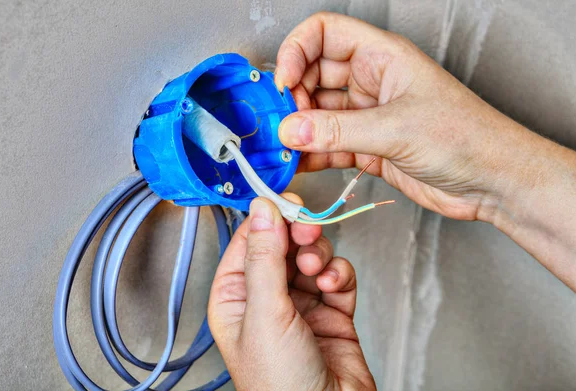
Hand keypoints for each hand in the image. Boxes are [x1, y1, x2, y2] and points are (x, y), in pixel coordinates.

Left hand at [208, 195, 375, 390]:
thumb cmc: (280, 383)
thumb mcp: (264, 312)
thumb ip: (264, 257)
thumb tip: (261, 210)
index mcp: (235, 298)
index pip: (247, 242)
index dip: (266, 219)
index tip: (285, 202)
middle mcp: (266, 298)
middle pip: (282, 245)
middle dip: (297, 236)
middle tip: (308, 231)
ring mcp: (300, 305)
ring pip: (311, 256)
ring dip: (319, 255)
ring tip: (319, 270)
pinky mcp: (332, 312)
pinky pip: (337, 276)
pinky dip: (339, 274)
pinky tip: (335, 285)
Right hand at [274, 12, 575, 291]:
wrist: (492, 181)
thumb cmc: (466, 136)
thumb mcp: (396, 128)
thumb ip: (338, 130)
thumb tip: (291, 129)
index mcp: (382, 57)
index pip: (324, 33)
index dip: (296, 50)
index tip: (282, 81)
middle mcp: (372, 81)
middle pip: (314, 75)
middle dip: (293, 96)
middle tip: (280, 122)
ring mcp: (368, 115)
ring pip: (319, 114)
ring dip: (299, 129)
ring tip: (283, 147)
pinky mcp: (368, 147)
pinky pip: (329, 145)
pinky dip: (311, 154)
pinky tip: (298, 164)